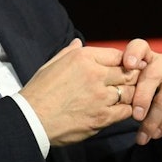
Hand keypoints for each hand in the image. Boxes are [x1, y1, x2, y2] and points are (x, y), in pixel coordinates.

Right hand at [20, 39, 138, 145]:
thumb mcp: (50, 65)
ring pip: (131, 92)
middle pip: (129, 73)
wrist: (31, 120)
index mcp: (83, 58)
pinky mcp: (103, 117)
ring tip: (119, 99)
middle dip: (129, 79)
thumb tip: (78, 42)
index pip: (118, 55)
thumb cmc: (38, 92)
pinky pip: (126, 111)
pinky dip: (124, 111)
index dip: (123, 63)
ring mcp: (101, 96)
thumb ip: (69, 53)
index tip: (121, 69)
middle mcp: (95, 74)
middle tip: (124, 85)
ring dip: (128, 96)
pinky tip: (115, 111)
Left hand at [121, 38, 161, 144]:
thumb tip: (109, 101)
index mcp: (147, 58)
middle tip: (135, 117)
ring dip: (152, 121)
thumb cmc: (151, 96)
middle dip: (141, 99)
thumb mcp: (137, 90)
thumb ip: (126, 89)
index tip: (128, 65)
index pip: (139, 46)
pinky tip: (156, 134)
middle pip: (152, 75)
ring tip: (142, 136)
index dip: (133, 53)